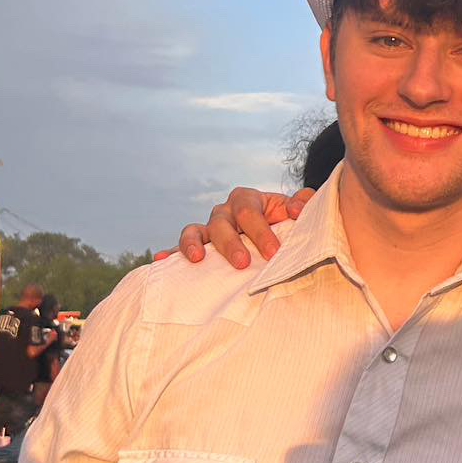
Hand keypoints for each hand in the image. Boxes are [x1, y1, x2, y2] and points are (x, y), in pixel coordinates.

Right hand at [176, 186, 312, 268]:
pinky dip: (170, 253)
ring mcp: (207, 227)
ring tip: (196, 258)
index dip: (261, 232)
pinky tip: (161, 260)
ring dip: (192, 244)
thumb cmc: (280, 221)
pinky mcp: (197, 244)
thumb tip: (301, 207)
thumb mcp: (292, 210)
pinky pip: (179, 247)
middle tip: (243, 264)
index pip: (249, 212)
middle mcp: (224, 211)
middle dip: (231, 244)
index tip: (273, 252)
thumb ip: (300, 204)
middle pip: (221, 223)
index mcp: (246, 199)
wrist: (268, 228)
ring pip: (194, 230)